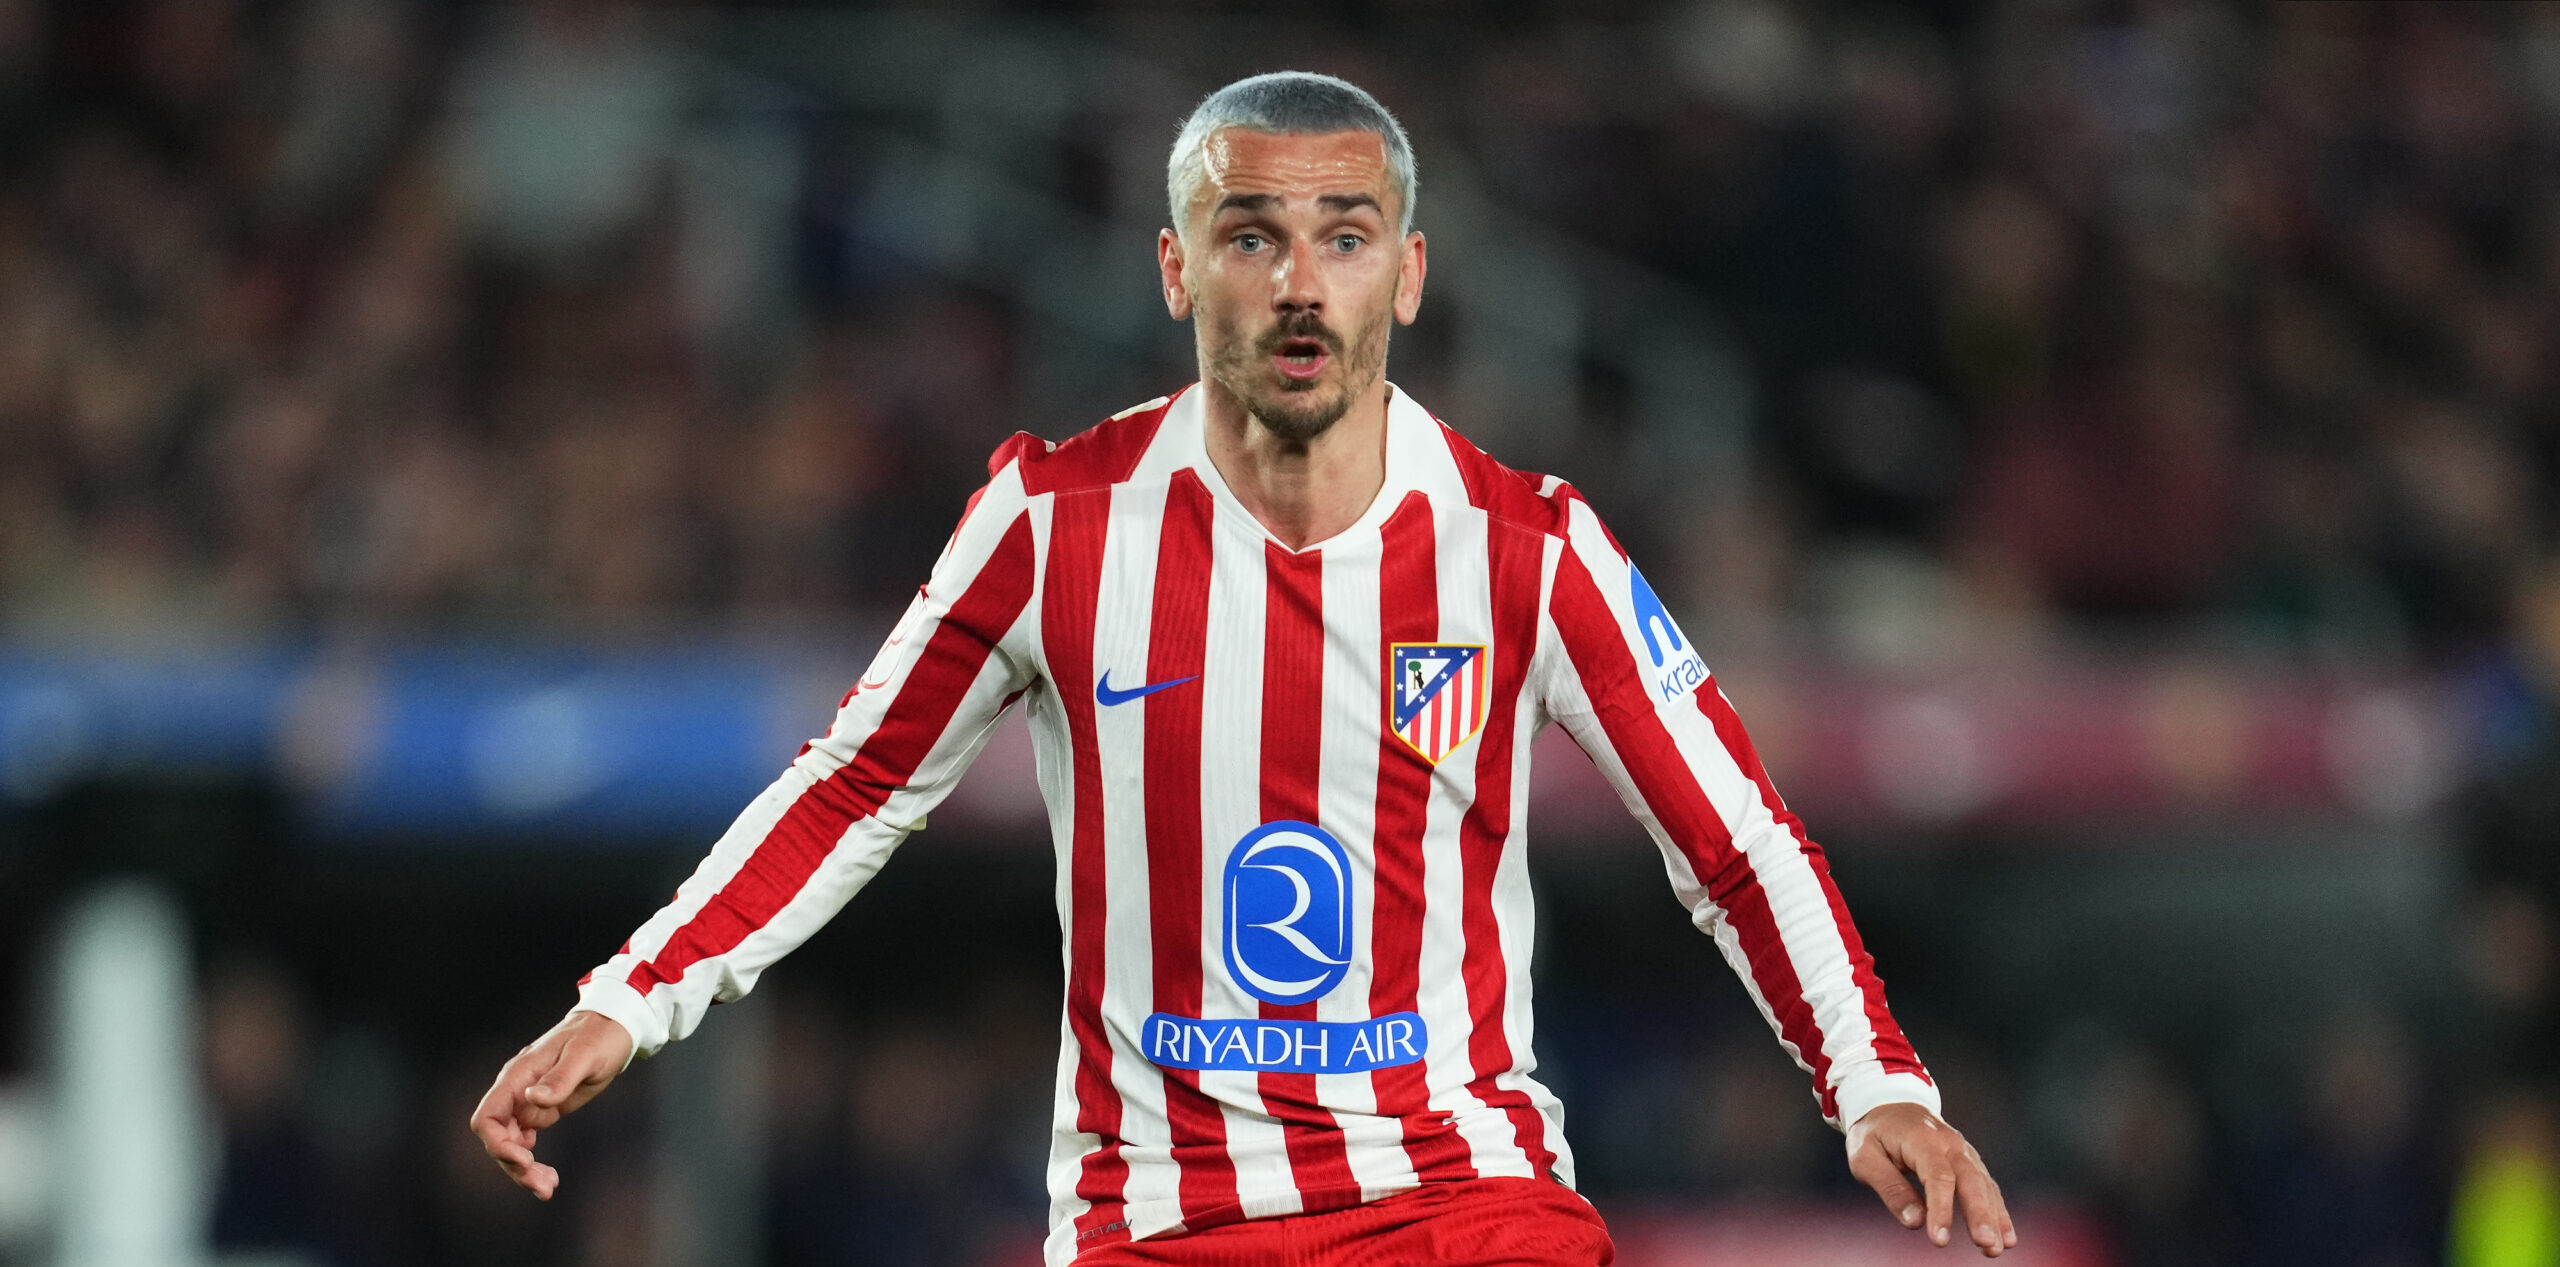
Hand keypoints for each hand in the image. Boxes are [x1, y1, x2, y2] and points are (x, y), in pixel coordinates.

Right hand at [467, 1009, 633, 1199]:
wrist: (614, 1025)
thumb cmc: (599, 1036)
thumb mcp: (584, 1056)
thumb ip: (559, 1079)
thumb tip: (531, 1099)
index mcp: (519, 1076)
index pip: (488, 1116)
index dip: (498, 1143)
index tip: (524, 1159)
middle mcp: (517, 1090)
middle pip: (497, 1137)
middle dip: (513, 1165)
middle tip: (543, 1187)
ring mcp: (528, 1101)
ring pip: (510, 1144)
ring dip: (522, 1169)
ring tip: (547, 1188)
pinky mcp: (543, 1109)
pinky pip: (525, 1140)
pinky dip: (531, 1161)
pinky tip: (549, 1176)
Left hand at [1846, 1101, 2015, 1256]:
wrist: (1890, 1106)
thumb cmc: (1874, 1134)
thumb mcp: (1865, 1158)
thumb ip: (1890, 1188)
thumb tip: (1915, 1222)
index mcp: (1921, 1139)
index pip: (1937, 1176)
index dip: (1941, 1209)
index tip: (1940, 1240)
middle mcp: (1950, 1143)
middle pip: (1970, 1179)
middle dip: (1980, 1214)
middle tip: (1986, 1244)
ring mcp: (1963, 1152)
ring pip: (1984, 1185)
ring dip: (1994, 1218)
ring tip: (1996, 1248)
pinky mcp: (1969, 1162)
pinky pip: (1987, 1186)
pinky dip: (1998, 1211)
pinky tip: (2007, 1236)